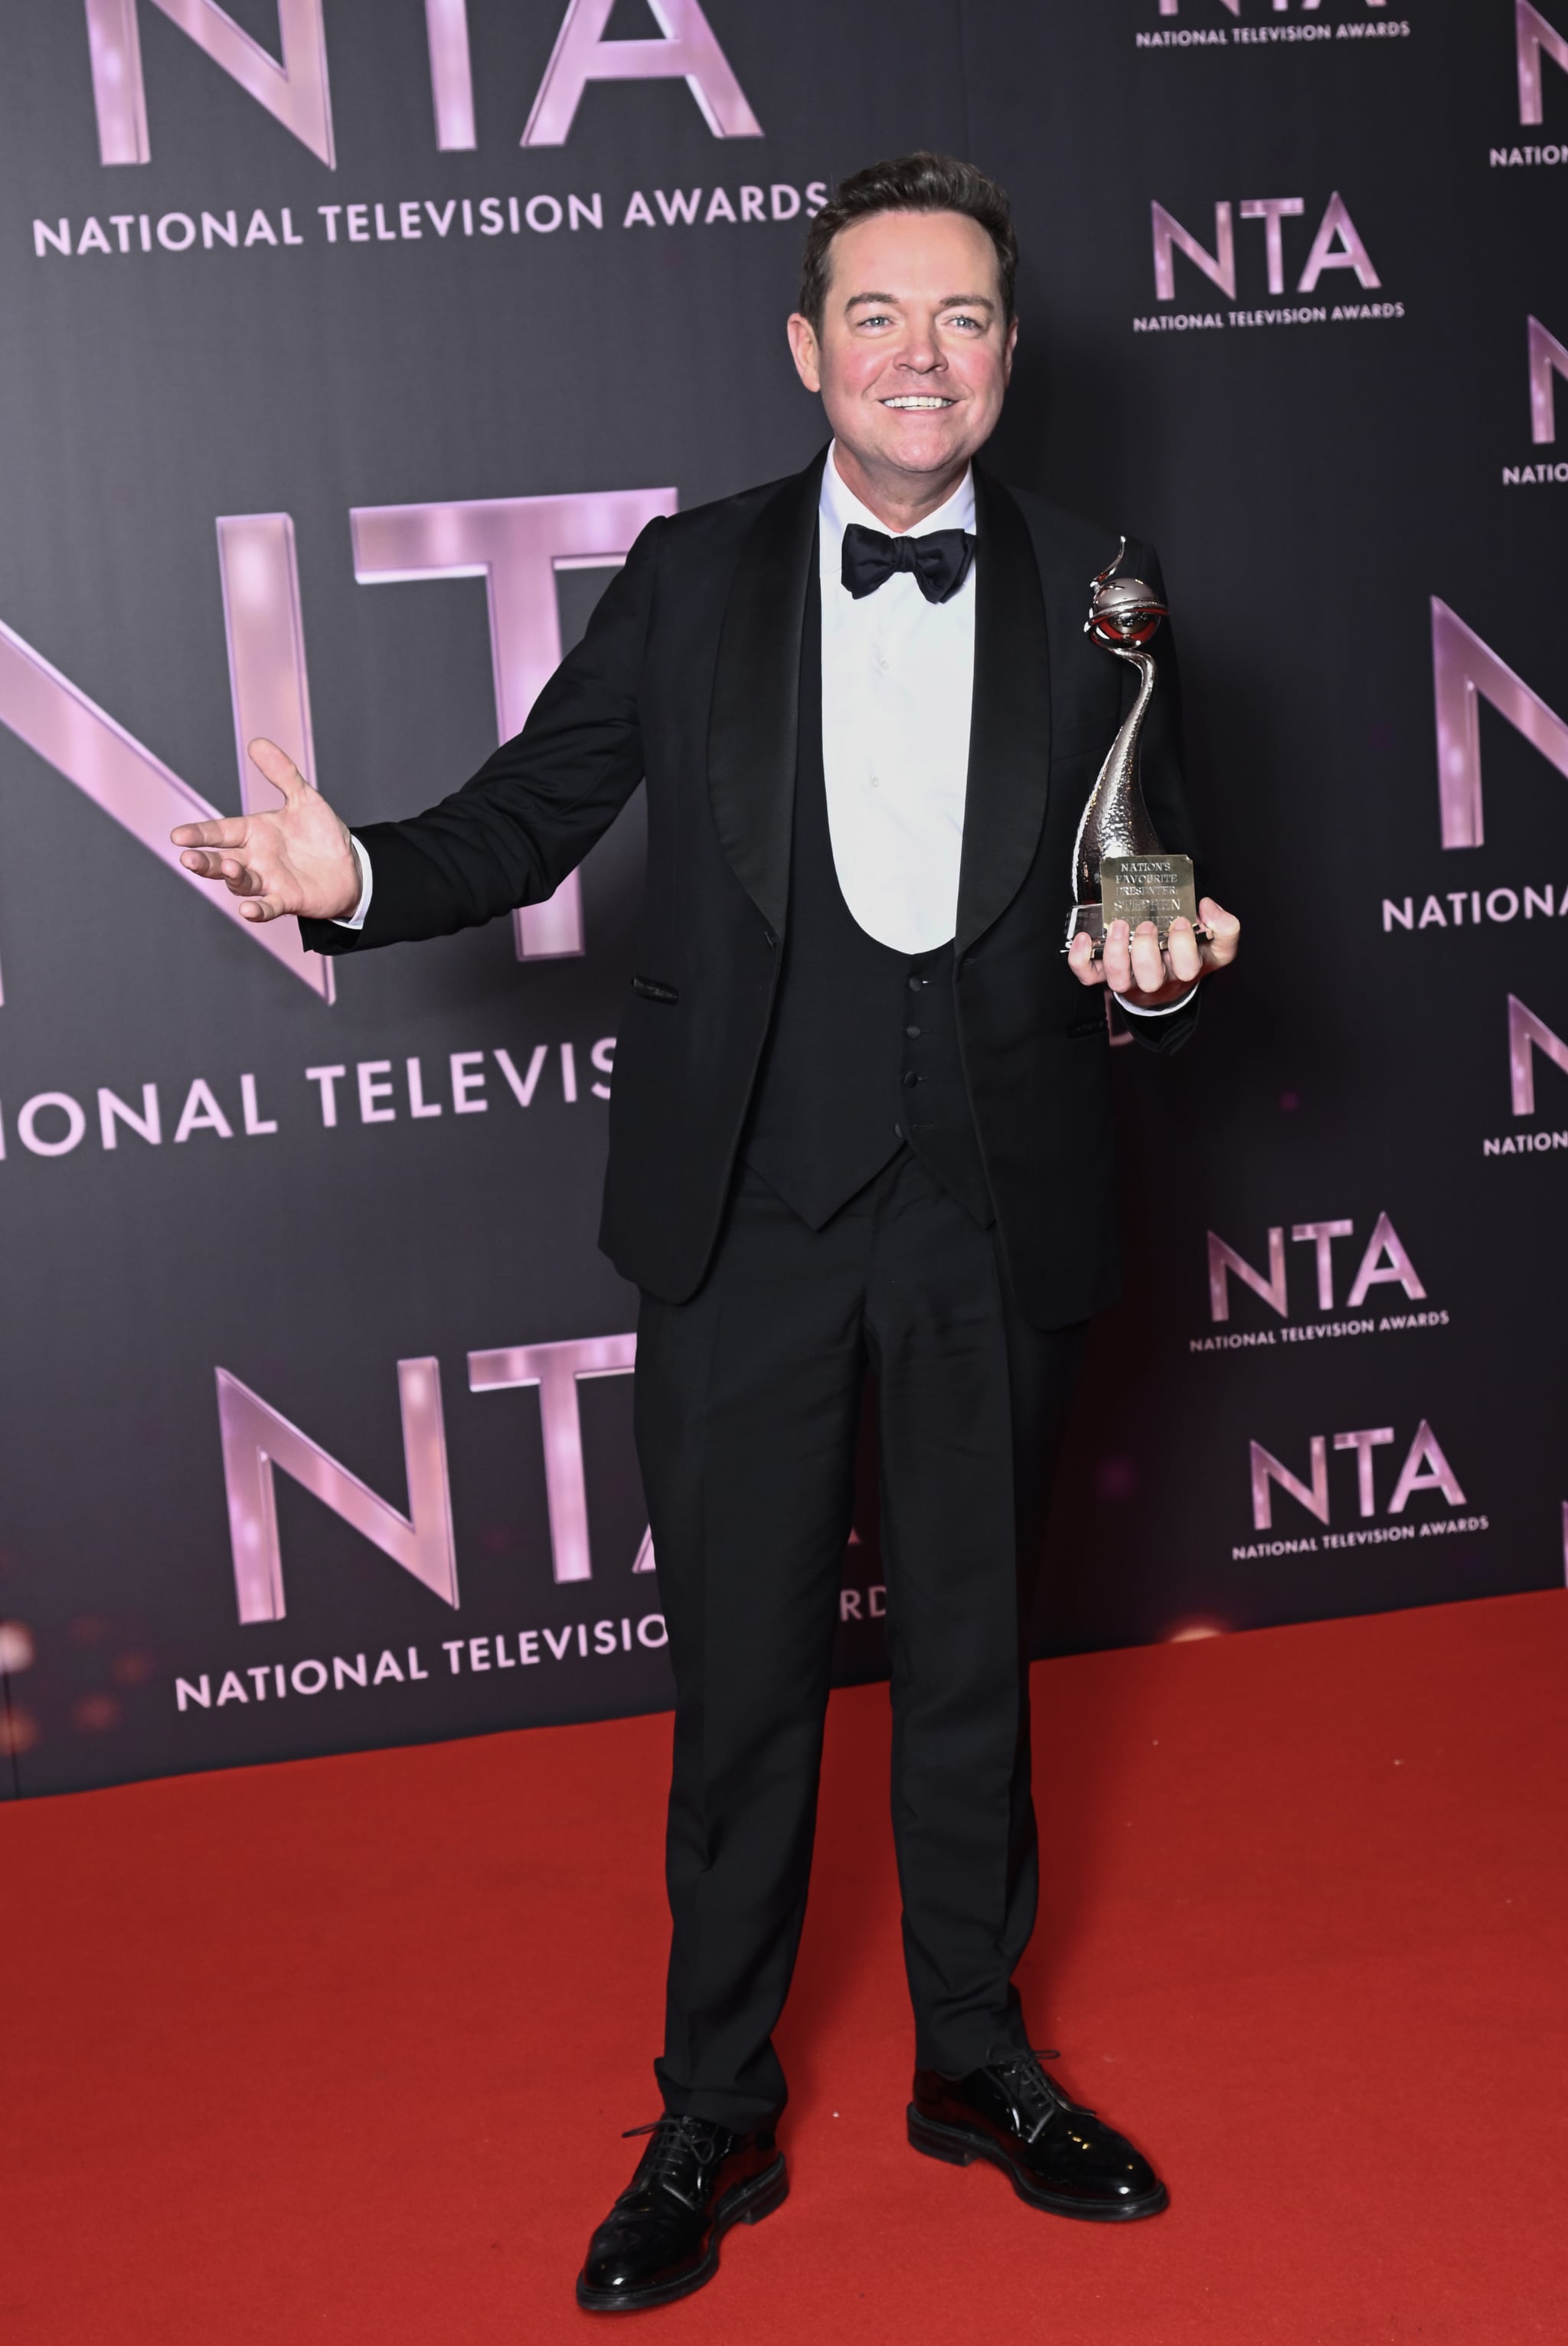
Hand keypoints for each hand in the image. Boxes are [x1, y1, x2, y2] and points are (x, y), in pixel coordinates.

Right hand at [171, 739, 360, 923]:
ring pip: (240, 883)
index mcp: (253, 833)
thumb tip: (256, 742)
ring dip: (232, 878)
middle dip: (203, 861)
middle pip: (220, 861)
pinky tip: (247, 911)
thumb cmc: (321, 834)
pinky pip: (268, 907)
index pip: (220, 832)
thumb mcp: (304, 799)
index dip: (199, 834)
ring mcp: (268, 881)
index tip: (178, 836)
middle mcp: (254, 859)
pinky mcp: (287, 900)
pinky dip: (258, 910)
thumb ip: (282, 773)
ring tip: (229, 868)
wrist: (350, 865)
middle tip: (188, 859)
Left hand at [1067, 895, 1240, 1008]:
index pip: (1188, 967)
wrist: (1166, 981)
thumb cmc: (1189, 956)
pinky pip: (1088, 976)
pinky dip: (1081, 960)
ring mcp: (1130, 979)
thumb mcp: (1217, 945)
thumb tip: (1208, 907)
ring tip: (1119, 927)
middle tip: (1146, 925)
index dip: (1183, 945)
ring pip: (1118, 980)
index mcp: (1185, 969)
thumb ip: (1225, 927)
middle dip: (1146, 951)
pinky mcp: (1106, 976)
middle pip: (1149, 979)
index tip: (1181, 920)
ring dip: (1116, 954)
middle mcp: (1156, 979)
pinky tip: (1083, 938)